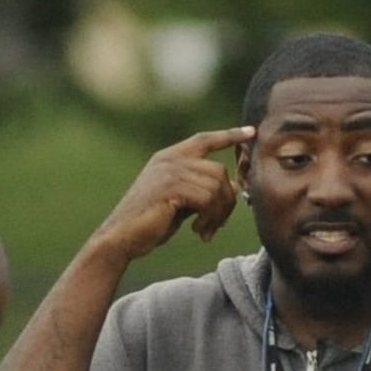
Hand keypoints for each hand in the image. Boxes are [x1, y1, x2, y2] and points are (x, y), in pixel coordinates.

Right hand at [92, 125, 255, 262]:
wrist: (120, 238)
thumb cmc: (149, 224)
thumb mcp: (179, 202)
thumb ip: (200, 190)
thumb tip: (232, 189)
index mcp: (170, 158)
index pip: (204, 139)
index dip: (228, 135)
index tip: (250, 131)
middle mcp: (170, 159)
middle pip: (219, 170)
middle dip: (226, 201)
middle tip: (217, 226)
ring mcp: (169, 172)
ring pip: (216, 185)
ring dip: (218, 214)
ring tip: (206, 231)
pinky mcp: (170, 188)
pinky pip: (207, 198)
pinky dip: (210, 218)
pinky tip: (198, 232)